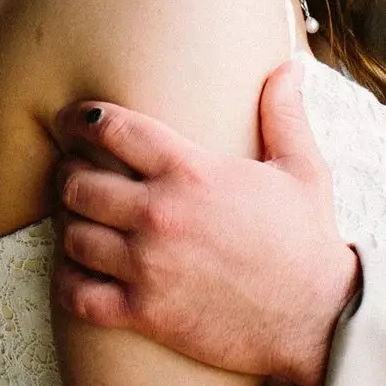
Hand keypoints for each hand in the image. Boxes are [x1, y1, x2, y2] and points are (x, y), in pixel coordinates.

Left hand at [51, 58, 358, 385]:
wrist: (317, 319)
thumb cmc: (309, 241)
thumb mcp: (302, 169)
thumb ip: (284, 114)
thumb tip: (289, 66)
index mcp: (190, 171)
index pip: (112, 128)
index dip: (81, 118)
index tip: (71, 119)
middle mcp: (159, 214)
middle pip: (77, 183)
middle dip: (70, 176)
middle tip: (75, 177)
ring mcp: (147, 266)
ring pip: (72, 236)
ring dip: (71, 228)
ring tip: (80, 223)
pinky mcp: (144, 312)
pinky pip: (76, 293)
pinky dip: (67, 282)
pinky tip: (77, 274)